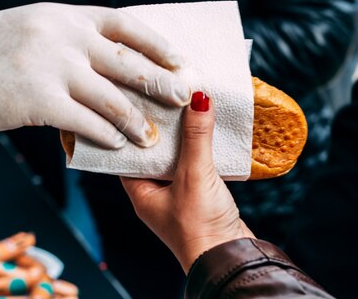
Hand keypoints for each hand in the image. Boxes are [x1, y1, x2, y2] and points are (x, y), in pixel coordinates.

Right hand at [0, 3, 190, 147]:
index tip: (180, 60)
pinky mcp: (37, 100)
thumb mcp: (31, 27)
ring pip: (111, 97)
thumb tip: (108, 63)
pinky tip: (117, 144)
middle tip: (181, 99)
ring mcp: (52, 67)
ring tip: (151, 136)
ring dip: (135, 120)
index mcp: (65, 15)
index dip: (157, 44)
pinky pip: (85, 121)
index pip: (125, 25)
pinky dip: (105, 134)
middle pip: (128, 62)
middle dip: (159, 83)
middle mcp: (65, 36)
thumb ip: (68, 38)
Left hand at [121, 92, 254, 272]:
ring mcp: (178, 197)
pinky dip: (202, 151)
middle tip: (166, 100)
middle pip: (154, 154)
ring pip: (177, 160)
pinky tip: (209, 134)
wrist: (229, 258)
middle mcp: (156, 195)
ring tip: (189, 110)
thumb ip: (196, 137)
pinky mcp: (200, 198)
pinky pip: (197, 168)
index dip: (133, 129)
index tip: (139, 103)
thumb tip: (199, 99)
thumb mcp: (195, 175)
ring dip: (185, 139)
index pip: (128, 154)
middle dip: (163, 130)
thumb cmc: (200, 227)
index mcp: (141, 193)